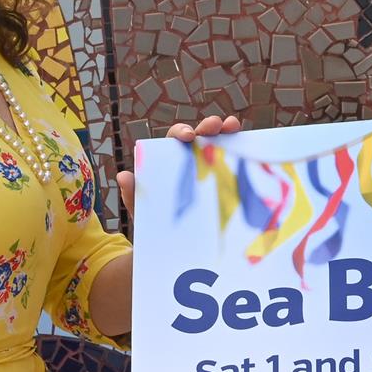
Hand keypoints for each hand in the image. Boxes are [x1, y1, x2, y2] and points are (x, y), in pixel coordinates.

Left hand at [117, 114, 241, 218]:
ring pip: (218, 143)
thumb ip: (134, 194)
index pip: (174, 139)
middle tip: (216, 125)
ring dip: (226, 131)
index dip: (182, 132)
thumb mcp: (143, 210)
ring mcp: (209, 166)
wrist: (173, 246)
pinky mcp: (224, 178)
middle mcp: (190, 157)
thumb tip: (122, 176)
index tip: (188, 136)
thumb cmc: (156, 222)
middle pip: (199, 135)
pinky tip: (249, 145)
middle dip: (208, 127)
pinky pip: (233, 160)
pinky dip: (241, 150)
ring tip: (233, 127)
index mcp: (169, 159)